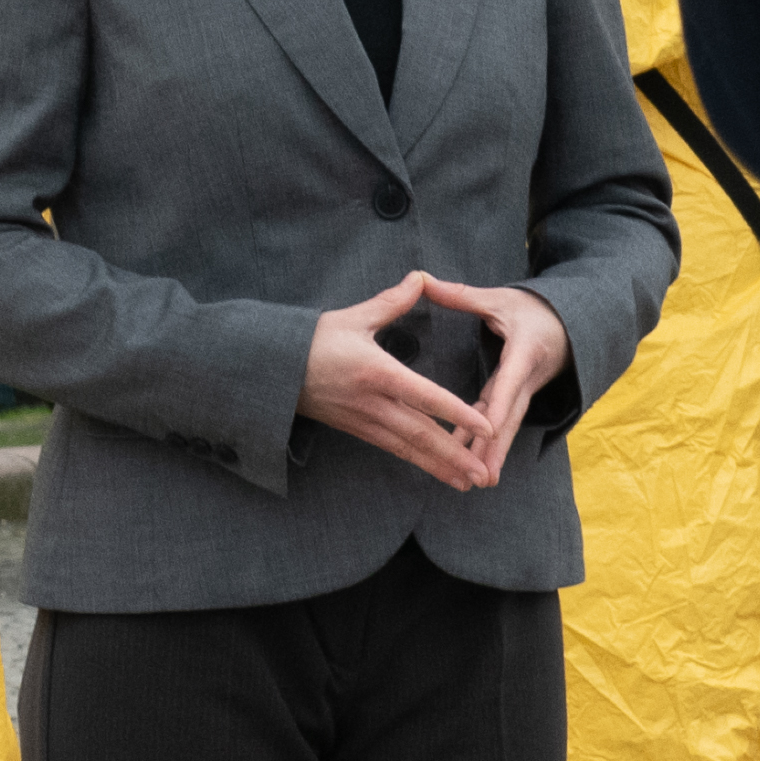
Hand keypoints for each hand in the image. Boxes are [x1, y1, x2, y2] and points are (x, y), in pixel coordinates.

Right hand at [300, 270, 493, 488]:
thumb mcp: (354, 317)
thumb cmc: (314, 340)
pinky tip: (440, 472)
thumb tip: (422, 278)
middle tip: (483, 474)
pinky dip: (419, 462)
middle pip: (420, 434)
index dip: (456, 412)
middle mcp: (373, 403)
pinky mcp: (358, 430)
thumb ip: (392, 301)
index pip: (424, 396)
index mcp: (377, 372)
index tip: (485, 426)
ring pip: (409, 448)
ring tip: (470, 482)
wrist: (274, 371)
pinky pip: (394, 449)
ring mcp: (365, 421)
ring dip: (441, 467)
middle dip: (454, 455)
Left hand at [414, 277, 568, 485]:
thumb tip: (423, 279)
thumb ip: (461, 295)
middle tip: (485, 474)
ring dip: (495, 452)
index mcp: (524, 351)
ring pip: (507, 424)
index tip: (486, 428)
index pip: (509, 381)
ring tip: (480, 480)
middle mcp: (528, 377)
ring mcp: (526, 390)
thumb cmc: (534, 308)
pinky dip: (491, 441)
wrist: (571, 320)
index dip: (498, 405)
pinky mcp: (520, 396)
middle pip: (510, 415)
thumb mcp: (500, 299)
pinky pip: (504, 420)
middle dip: (498, 446)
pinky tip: (473, 459)